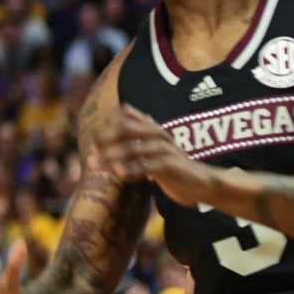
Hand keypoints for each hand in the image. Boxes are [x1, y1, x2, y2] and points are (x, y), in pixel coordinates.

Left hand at [82, 105, 196, 203]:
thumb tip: (125, 110)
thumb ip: (140, 133)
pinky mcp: (172, 165)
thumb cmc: (174, 167)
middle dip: (106, 138)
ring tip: (96, 163)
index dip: (107, 126)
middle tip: (91, 150)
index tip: (93, 140)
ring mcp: (166, 149)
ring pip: (135, 148)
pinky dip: (131, 169)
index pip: (126, 117)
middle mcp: (159, 134)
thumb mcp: (155, 148)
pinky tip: (118, 174)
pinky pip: (148, 166)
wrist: (202, 183)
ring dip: (113, 155)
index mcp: (154, 129)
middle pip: (127, 129)